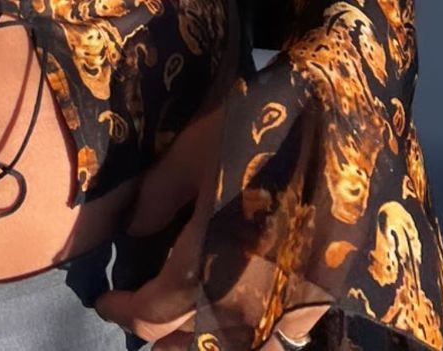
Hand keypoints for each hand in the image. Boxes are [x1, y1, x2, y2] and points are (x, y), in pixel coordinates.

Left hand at [93, 96, 330, 350]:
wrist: (336, 115)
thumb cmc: (255, 126)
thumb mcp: (192, 151)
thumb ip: (157, 197)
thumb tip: (131, 231)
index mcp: (210, 261)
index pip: (156, 310)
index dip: (126, 310)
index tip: (106, 301)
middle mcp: (248, 295)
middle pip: (196, 339)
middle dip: (162, 334)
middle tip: (139, 318)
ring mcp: (289, 299)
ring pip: (240, 347)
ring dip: (206, 344)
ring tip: (182, 334)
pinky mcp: (321, 292)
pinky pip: (281, 338)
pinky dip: (252, 340)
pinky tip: (240, 327)